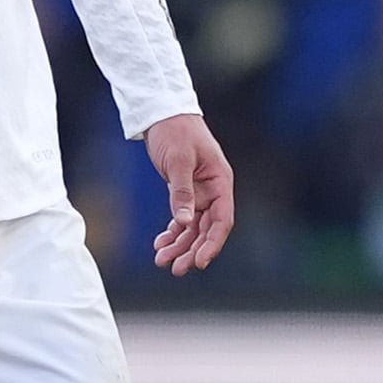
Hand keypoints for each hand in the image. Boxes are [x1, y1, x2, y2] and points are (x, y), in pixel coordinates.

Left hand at [143, 114, 235, 273]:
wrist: (162, 113)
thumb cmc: (175, 131)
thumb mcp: (178, 160)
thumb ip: (181, 192)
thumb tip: (185, 222)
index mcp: (220, 181)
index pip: (222, 220)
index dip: (212, 243)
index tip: (199, 262)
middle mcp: (213, 190)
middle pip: (207, 229)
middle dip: (192, 250)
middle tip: (176, 269)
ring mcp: (199, 192)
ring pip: (192, 227)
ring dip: (179, 245)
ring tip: (161, 260)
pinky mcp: (184, 191)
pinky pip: (181, 218)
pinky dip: (172, 232)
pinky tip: (160, 244)